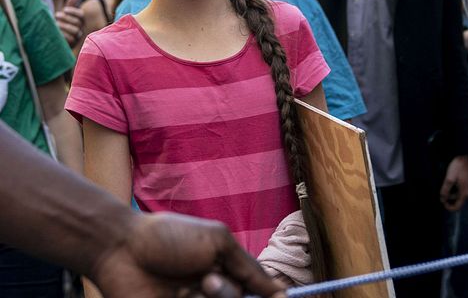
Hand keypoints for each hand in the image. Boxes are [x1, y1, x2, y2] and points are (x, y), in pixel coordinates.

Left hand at [55, 0, 83, 46]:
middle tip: (56, 15)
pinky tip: (56, 32)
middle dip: (66, 18)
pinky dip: (63, 34)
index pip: (81, 15)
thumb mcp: (64, 13)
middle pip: (77, 22)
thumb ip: (70, 4)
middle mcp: (80, 29)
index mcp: (79, 20)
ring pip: (75, 30)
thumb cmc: (60, 23)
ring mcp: (77, 37)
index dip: (73, 11)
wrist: (53, 39)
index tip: (64, 9)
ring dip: (64, 26)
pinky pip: (70, 39)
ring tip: (55, 24)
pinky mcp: (72, 44)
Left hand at [93, 212, 286, 297]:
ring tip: (187, 290)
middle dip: (228, 295)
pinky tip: (176, 297)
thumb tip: (282, 292)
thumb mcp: (218, 242)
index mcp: (227, 270)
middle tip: (207, 280)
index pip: (258, 290)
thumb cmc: (171, 237)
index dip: (271, 296)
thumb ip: (249, 268)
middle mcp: (214, 292)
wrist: (124, 249)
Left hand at [440, 155, 467, 211]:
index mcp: (465, 192)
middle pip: (458, 200)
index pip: (458, 206)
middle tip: (441, 193)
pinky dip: (454, 187)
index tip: (442, 204)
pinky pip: (460, 188)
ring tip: (445, 185)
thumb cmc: (458, 166)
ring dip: (451, 192)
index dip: (449, 207)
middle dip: (449, 198)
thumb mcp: (449, 178)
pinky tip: (450, 181)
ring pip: (458, 194)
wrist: (465, 155)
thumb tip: (442, 199)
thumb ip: (445, 190)